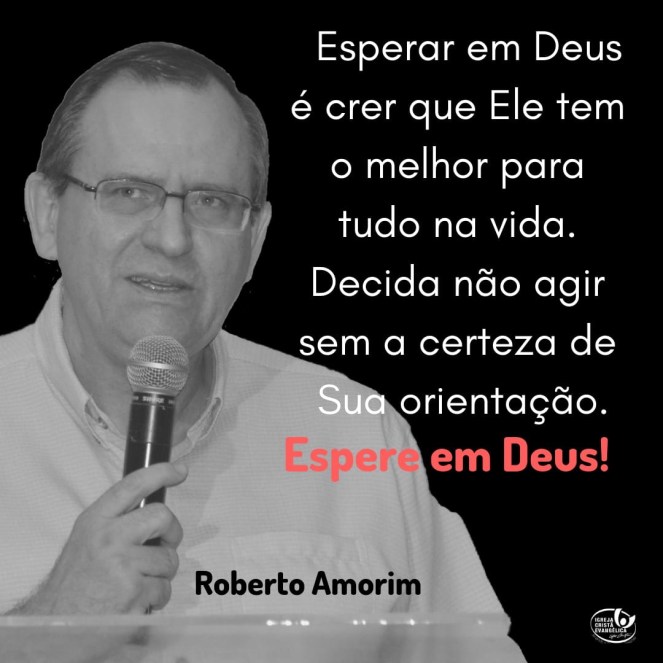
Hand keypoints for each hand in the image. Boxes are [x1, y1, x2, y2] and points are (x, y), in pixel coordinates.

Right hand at [13, 462, 186, 615]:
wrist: (57, 626)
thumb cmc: (74, 585)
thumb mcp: (86, 540)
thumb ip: (116, 523)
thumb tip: (151, 513)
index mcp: (95, 520)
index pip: (134, 484)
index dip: (161, 472)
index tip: (180, 470)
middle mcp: (109, 537)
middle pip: (162, 516)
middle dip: (171, 532)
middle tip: (162, 547)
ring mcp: (123, 564)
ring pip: (169, 558)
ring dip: (160, 574)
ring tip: (136, 584)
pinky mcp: (135, 590)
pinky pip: (164, 588)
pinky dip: (155, 598)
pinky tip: (134, 602)